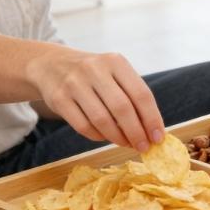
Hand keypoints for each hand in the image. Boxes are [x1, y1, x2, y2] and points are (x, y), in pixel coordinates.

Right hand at [26, 46, 164, 151]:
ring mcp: (75, 83)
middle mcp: (95, 69)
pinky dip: (98, 136)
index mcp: (115, 61)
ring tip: (126, 143)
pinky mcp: (59, 99)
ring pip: (102, 120)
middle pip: (122, 108)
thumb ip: (132, 96)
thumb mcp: (113, 73)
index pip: (141, 94)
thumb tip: (151, 131)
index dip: (152, 119)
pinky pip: (83, 126)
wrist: (51, 65)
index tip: (158, 138)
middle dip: (136, 133)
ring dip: (118, 137)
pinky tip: (104, 136)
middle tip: (143, 147)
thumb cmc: (93, 74)